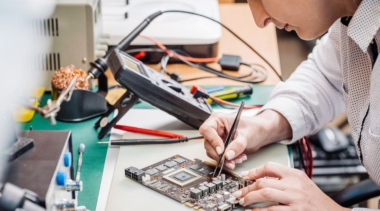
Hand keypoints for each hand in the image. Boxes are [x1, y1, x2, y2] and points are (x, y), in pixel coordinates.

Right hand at [199, 110, 291, 169]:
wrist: (261, 133)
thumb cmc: (254, 127)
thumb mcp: (246, 135)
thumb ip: (237, 145)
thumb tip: (227, 155)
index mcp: (218, 119)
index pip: (207, 129)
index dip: (212, 141)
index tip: (221, 151)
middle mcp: (215, 128)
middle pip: (208, 143)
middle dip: (218, 154)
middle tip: (228, 161)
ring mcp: (217, 138)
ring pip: (212, 152)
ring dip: (224, 159)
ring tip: (238, 159)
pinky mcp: (221, 147)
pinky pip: (219, 157)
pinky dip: (228, 160)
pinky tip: (238, 158)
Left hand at [232, 162, 349, 210]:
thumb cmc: (316, 201)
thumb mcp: (302, 184)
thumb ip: (285, 179)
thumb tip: (260, 179)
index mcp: (295, 175)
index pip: (270, 167)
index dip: (254, 171)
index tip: (244, 177)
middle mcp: (295, 185)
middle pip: (263, 181)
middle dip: (247, 188)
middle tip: (238, 193)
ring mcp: (295, 199)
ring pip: (265, 194)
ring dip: (249, 198)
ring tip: (242, 202)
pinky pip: (271, 210)